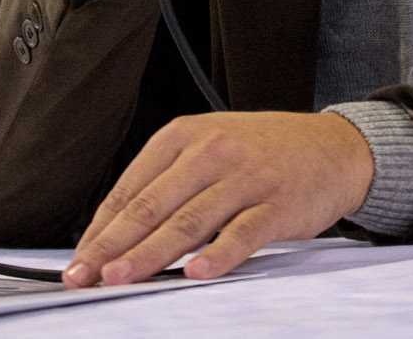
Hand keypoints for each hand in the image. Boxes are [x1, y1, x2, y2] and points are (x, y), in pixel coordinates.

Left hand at [61, 111, 372, 286]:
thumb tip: (116, 234)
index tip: (79, 260)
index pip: (131, 188)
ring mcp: (245, 177)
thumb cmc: (262, 154)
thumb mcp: (209, 150)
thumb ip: (168, 184)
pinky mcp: (277, 203)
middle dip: (112, 245)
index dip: (101, 228)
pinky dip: (217, 256)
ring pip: (188, 221)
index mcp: (184, 135)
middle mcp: (211, 151)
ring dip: (150, 254)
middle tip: (85, 275)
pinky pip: (242, 233)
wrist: (334, 147)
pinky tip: (195, 274)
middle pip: (152, 205)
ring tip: (121, 277)